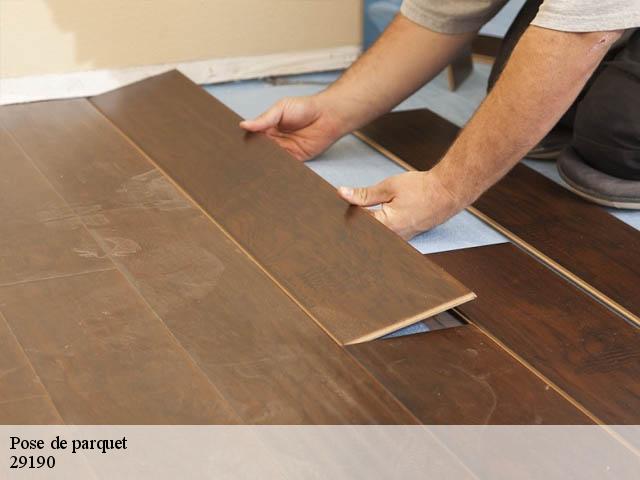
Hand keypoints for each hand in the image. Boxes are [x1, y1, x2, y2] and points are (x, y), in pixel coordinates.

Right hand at [239, 95, 344, 160]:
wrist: (327, 116)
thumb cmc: (305, 108)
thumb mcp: (281, 108)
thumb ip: (264, 119)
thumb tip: (244, 125)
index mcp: (269, 127)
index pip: (253, 137)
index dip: (245, 141)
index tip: (234, 146)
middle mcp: (275, 140)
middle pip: (259, 150)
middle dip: (252, 154)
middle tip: (242, 159)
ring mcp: (285, 150)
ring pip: (270, 159)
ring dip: (264, 162)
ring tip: (254, 165)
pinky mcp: (295, 159)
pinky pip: (284, 165)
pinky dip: (278, 167)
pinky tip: (270, 168)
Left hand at [337, 171, 462, 239]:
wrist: (447, 192)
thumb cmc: (422, 189)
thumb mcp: (388, 187)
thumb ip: (363, 194)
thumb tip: (342, 194)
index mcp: (385, 226)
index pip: (355, 224)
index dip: (345, 213)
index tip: (339, 204)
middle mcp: (392, 238)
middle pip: (364, 233)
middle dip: (354, 222)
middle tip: (347, 208)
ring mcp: (399, 240)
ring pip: (374, 235)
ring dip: (366, 225)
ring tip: (364, 211)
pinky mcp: (404, 237)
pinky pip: (385, 235)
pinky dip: (378, 226)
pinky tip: (376, 216)